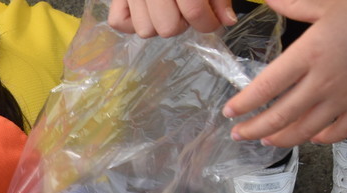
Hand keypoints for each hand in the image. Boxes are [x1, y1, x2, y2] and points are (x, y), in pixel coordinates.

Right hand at [109, 0, 235, 36]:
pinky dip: (132, 22)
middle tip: (186, 9)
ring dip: (159, 24)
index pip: (194, 12)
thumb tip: (226, 20)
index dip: (208, 23)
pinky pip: (120, 22)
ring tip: (167, 8)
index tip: (212, 21)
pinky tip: (146, 10)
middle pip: (168, 28)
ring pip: (145, 30)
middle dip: (182, 23)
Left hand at [225, 0, 346, 146]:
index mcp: (308, 56)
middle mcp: (322, 83)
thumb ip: (292, 4)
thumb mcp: (326, 4)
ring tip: (265, 139)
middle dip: (253, 129)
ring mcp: (342, 99)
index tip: (230, 112)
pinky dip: (319, 138)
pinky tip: (308, 137)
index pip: (266, 87)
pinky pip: (337, 133)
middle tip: (238, 133)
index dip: (245, 104)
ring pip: (304, 130)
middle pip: (279, 116)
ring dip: (280, 138)